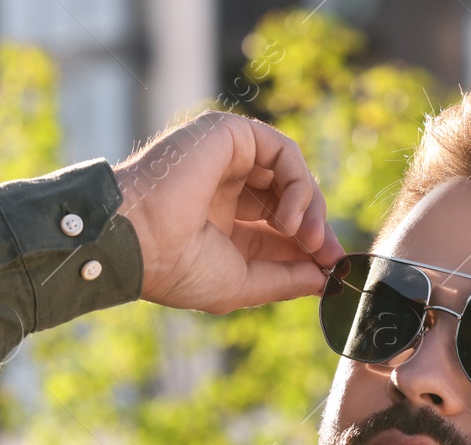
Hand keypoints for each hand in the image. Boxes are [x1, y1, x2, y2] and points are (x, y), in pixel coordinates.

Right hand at [113, 112, 344, 314]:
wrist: (138, 240)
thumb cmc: (176, 268)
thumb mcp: (241, 284)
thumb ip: (284, 279)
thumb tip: (325, 279)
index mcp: (219, 221)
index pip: (277, 228)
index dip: (309, 246)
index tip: (333, 269)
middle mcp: (223, 187)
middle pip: (288, 198)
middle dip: (315, 228)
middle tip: (328, 255)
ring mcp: (226, 158)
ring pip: (290, 174)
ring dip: (310, 208)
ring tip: (309, 239)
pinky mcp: (229, 135)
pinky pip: (283, 152)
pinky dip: (299, 185)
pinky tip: (293, 219)